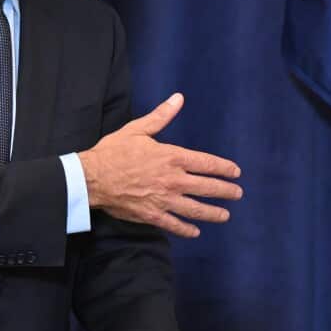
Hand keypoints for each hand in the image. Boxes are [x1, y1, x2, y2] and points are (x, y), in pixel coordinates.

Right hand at [77, 93, 242, 237]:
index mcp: (172, 157)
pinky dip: (186, 229)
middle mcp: (173, 180)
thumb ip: (162, 116)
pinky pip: (174, 224)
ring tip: (225, 215)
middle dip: (225, 191)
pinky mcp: (152, 215)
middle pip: (207, 187)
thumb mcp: (138, 129)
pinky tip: (195, 231)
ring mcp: (164, 200)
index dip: (223, 168)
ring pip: (195, 209)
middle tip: (237, 194)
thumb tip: (179, 98)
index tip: (235, 172)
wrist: (92, 178)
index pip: (206, 163)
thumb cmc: (114, 151)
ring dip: (213, 213)